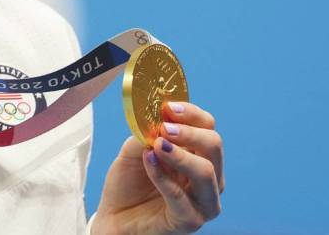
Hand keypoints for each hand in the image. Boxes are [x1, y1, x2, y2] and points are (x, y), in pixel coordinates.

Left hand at [91, 102, 223, 234]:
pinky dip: (163, 176)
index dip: (191, 114)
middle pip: (214, 145)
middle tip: (165, 128)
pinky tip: (148, 162)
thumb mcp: (134, 150)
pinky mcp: (189, 221)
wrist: (114, 216)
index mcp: (198, 154)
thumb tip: (157, 117)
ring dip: (181, 155)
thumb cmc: (129, 183)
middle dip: (190, 132)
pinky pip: (180, 197)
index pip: (208, 127)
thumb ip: (148, 133)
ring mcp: (203, 201)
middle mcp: (208, 176)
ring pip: (206, 172)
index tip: (169, 108)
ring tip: (157, 144)